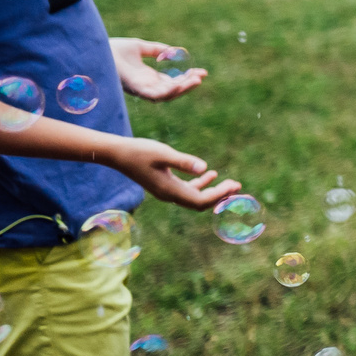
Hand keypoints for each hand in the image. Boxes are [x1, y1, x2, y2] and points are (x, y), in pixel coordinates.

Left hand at [112, 37, 205, 101]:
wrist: (98, 49)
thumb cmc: (114, 49)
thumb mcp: (140, 47)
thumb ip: (155, 50)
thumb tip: (172, 51)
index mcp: (147, 77)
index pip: (172, 81)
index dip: (187, 78)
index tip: (201, 72)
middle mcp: (145, 86)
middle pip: (172, 90)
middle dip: (188, 84)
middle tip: (202, 76)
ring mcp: (140, 89)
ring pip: (166, 96)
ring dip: (182, 90)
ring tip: (196, 80)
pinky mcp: (135, 89)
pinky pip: (154, 96)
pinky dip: (168, 92)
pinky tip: (180, 83)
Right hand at [112, 137, 239, 211]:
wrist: (117, 154)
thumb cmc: (139, 151)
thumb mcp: (163, 154)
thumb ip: (183, 162)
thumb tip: (204, 168)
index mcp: (170, 191)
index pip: (201, 200)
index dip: (219, 195)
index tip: (235, 186)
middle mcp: (169, 195)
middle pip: (200, 203)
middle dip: (220, 197)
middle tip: (238, 187)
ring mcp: (166, 191)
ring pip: (195, 197)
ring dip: (213, 191)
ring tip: (231, 183)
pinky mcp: (164, 185)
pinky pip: (187, 190)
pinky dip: (201, 184)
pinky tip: (211, 173)